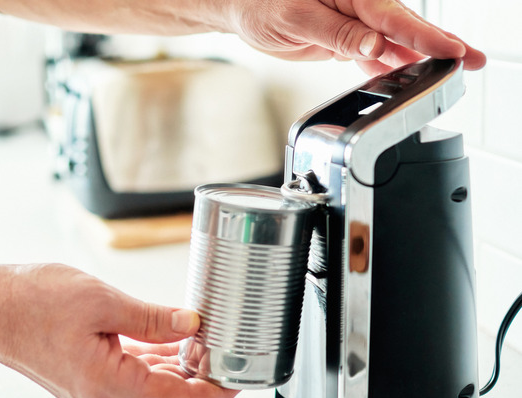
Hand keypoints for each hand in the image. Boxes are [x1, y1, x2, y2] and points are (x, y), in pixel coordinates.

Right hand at [0, 263, 237, 397]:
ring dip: (173, 362)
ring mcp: (91, 392)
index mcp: (109, 384)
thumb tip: (189, 324)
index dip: (212, 391)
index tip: (236, 381)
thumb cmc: (30, 303)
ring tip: (198, 338)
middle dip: (196, 371)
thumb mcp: (103, 301)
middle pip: (165, 391)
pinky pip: (127, 373)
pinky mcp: (84, 379)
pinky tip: (165, 340)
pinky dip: (149, 358)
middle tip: (221, 344)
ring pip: (147, 381)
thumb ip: (153, 318)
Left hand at [225, 0, 485, 74]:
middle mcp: (356, 6)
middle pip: (404, 28)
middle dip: (438, 46)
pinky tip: (405, 78)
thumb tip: (374, 46)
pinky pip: (372, 52)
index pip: (395, 18)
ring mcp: (351, 23)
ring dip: (418, 59)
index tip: (452, 51)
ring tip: (448, 73)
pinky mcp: (342, 37)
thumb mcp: (296, 18)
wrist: (240, 8)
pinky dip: (388, 66)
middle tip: (471, 62)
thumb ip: (336, 34)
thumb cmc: (260, 4)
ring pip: (392, 42)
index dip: (426, 36)